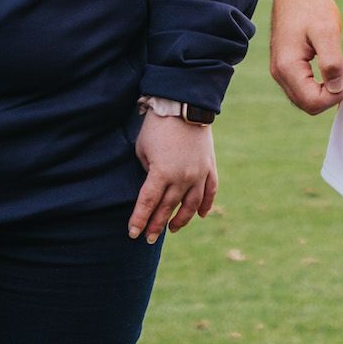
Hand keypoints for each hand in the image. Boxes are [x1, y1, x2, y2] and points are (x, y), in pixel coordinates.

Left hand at [128, 112, 216, 239]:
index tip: (133, 233)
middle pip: (167, 208)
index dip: (139, 219)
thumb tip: (153, 187)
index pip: (148, 203)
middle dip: (156, 225)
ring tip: (171, 229)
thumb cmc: (156, 126)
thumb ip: (148, 172)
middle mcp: (182, 178)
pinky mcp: (209, 167)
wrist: (184, 105)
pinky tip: (201, 215)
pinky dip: (206, 205)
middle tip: (148, 238)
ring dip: (181, 220)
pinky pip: (210, 191)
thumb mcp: (142, 150)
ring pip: (191, 206)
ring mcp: (198, 174)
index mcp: (161, 173)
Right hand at [269, 0, 342, 114]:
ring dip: (324, 89)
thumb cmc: (311, 7)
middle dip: (329, 95)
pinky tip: (328, 64)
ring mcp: (280, 70)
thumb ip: (332, 63)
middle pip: (307, 105)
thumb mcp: (327, 32)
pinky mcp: (285, 66)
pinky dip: (318, 83)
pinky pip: (302, 87)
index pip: (312, 102)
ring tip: (336, 65)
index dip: (334, 96)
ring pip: (305, 98)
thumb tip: (336, 88)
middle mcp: (279, 73)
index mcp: (287, 67)